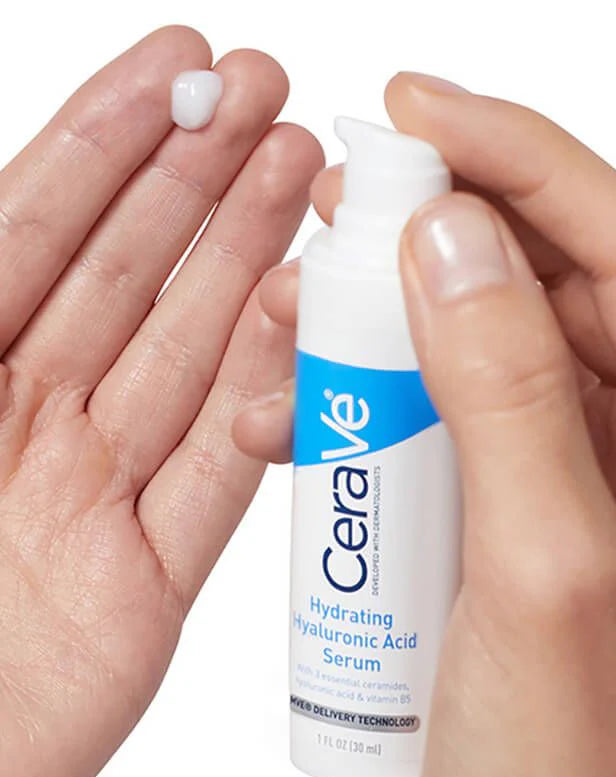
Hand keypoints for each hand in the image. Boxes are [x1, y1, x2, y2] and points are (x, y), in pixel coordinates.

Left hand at [0, 27, 321, 776]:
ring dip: (245, 263)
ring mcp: (94, 499)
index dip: (107, 139)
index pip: (34, 230)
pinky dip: (265, 397)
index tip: (177, 68)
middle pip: (128, 278)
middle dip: (196, 179)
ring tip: (296, 178)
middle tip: (263, 102)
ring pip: (187, 357)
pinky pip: (218, 473)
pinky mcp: (147, 583)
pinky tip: (301, 322)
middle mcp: (26, 425)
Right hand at [235, 73, 615, 776]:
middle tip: (352, 188)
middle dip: (449, 219)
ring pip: (481, 337)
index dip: (531, 163)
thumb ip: (512, 398)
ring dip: (393, 305)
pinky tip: (301, 396)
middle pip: (554, 279)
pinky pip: (432, 408)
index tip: (426, 108)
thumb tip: (457, 241)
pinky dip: (366, 387)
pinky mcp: (488, 506)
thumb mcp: (547, 580)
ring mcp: (560, 475)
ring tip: (309, 293)